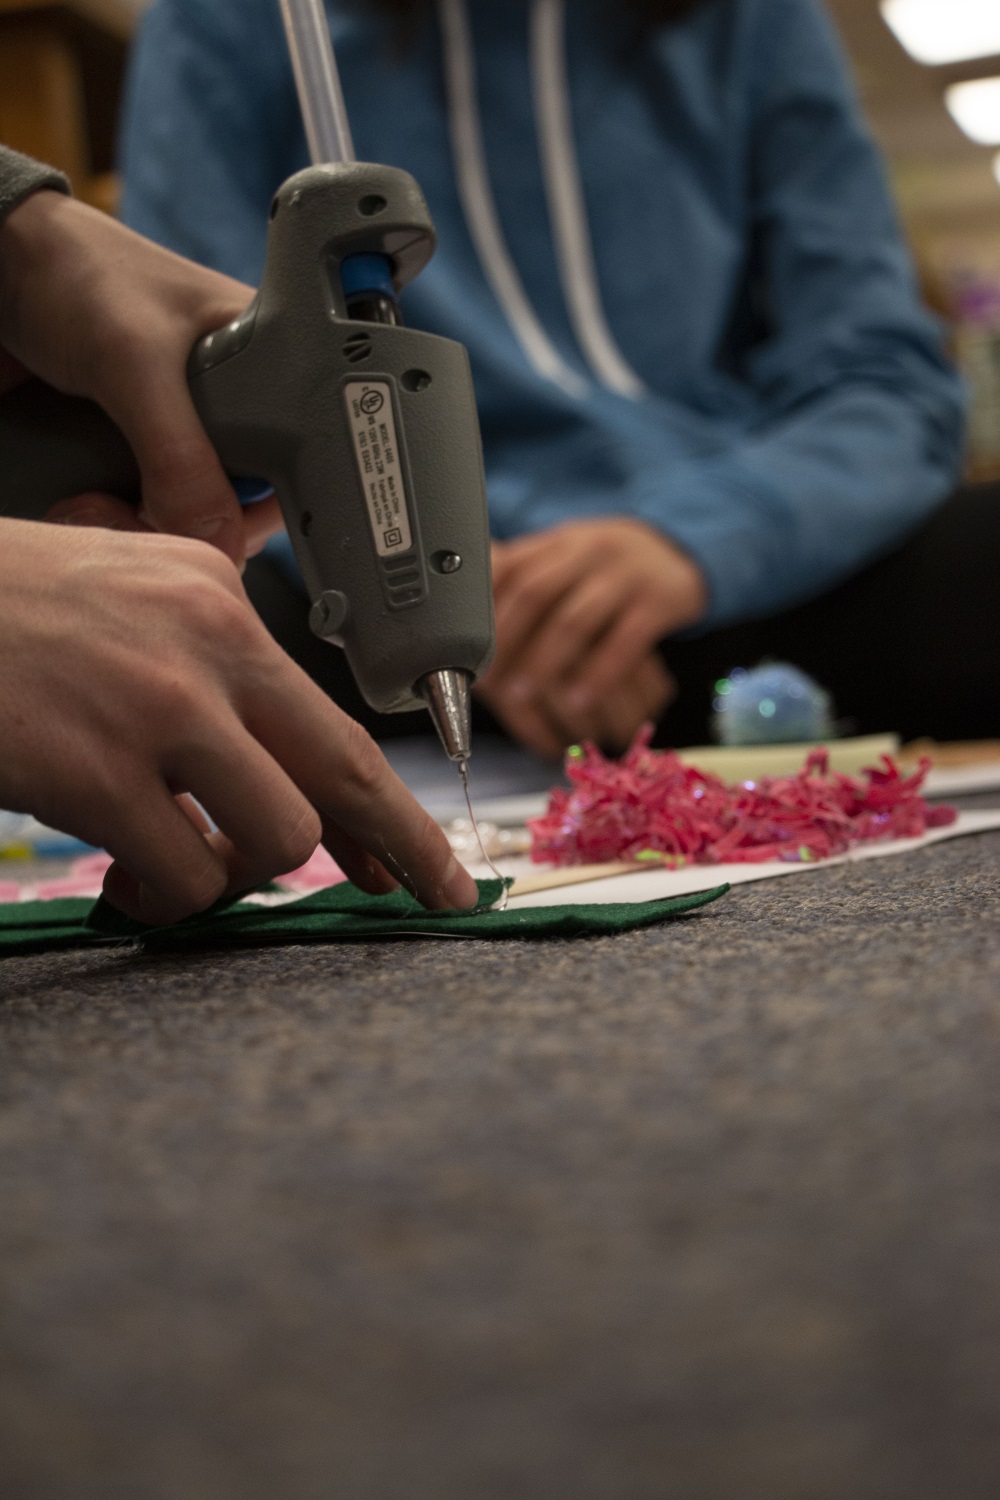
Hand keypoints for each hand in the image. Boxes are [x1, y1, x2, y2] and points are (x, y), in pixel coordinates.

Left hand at [0, 190, 280, 564]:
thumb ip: (181, 454)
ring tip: (102, 505)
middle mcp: (236, 402)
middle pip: (246, 501)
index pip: (302, 460)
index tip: (227, 533)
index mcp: (271, 363)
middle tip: (149, 518)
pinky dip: (121, 517)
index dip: (270, 506)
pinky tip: (91, 503)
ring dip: (150, 526)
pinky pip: (149, 506)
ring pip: (195, 512)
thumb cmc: (77, 276)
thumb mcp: (136, 362)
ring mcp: (185, 430)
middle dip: (201, 525)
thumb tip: (220, 540)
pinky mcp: (139, 449)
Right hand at [0, 519, 477, 922]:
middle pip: (342, 771)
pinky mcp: (94, 766)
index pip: (328, 716)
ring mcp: (155, 704)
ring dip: (234, 880)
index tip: (424, 858)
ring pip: (274, 837)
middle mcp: (205, 642)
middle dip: (399, 845)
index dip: (386, 801)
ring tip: (172, 871)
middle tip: (425, 897)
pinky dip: (161, 897)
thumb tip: (260, 769)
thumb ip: (200, 667)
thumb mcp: (119, 598)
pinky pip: (182, 874)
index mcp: (214, 597)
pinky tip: (126, 880)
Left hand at [479, 519, 706, 758]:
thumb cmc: (608, 568)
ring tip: (524, 694)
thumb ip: (523, 582)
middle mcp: (588, 551)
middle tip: (489, 681)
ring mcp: (626, 574)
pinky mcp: (660, 600)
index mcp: (557, 543)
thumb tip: (468, 626)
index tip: (464, 650)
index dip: (482, 611)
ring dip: (544, 661)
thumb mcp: (565, 561)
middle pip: (535, 593)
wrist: (679, 552)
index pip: (509, 569)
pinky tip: (580, 698)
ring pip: (575, 619)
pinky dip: (599, 673)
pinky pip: (626, 640)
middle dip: (506, 641)